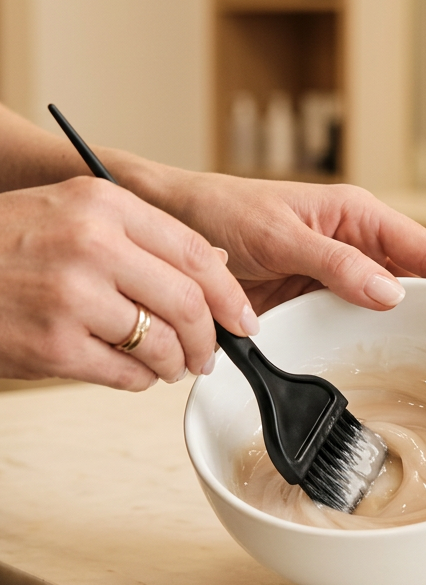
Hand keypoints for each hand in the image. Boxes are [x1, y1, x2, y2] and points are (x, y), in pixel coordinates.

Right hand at [0, 177, 257, 389]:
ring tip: (168, 365)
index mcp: (104, 204)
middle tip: (208, 355)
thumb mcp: (76, 214)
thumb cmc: (11, 244)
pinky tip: (132, 371)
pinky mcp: (52, 346)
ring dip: (174, 364)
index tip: (244, 319)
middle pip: (188, 304)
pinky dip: (140, 379)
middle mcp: (91, 244)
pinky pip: (127, 374)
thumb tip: (216, 268)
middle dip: (208, 340)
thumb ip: (144, 237)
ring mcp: (70, 296)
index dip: (230, 295)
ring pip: (161, 344)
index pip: (196, 253)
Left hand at [131, 169, 425, 315]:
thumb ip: (334, 262)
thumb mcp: (279, 232)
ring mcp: (341, 276)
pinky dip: (381, 339)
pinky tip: (397, 360)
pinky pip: (360, 321)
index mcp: (358, 216)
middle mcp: (357, 245)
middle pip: (423, 279)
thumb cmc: (225, 213)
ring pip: (395, 304)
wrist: (178, 226)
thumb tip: (391, 295)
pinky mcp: (320, 300)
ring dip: (425, 327)